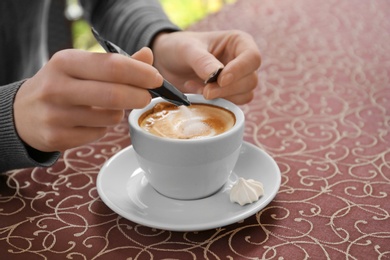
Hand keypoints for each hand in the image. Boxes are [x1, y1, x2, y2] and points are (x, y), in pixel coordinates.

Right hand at [14, 48, 162, 151]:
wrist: (23, 113)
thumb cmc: (61, 85)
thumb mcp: (81, 66)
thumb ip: (116, 63)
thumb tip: (148, 55)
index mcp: (65, 62)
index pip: (113, 66)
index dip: (140, 73)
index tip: (156, 78)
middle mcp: (57, 87)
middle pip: (114, 95)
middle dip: (139, 96)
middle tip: (146, 97)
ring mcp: (55, 115)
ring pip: (110, 117)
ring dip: (119, 113)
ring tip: (108, 107)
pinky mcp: (57, 137)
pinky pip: (99, 134)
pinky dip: (103, 128)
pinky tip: (91, 122)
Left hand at [152, 30, 260, 103]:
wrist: (167, 62)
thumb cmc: (179, 47)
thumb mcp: (187, 49)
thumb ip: (202, 61)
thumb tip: (217, 76)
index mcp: (239, 42)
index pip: (252, 58)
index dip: (240, 71)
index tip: (220, 80)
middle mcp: (243, 60)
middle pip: (250, 80)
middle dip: (227, 89)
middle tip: (205, 90)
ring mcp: (238, 78)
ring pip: (245, 94)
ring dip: (221, 97)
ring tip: (197, 88)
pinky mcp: (230, 93)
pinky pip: (234, 104)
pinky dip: (217, 102)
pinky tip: (199, 93)